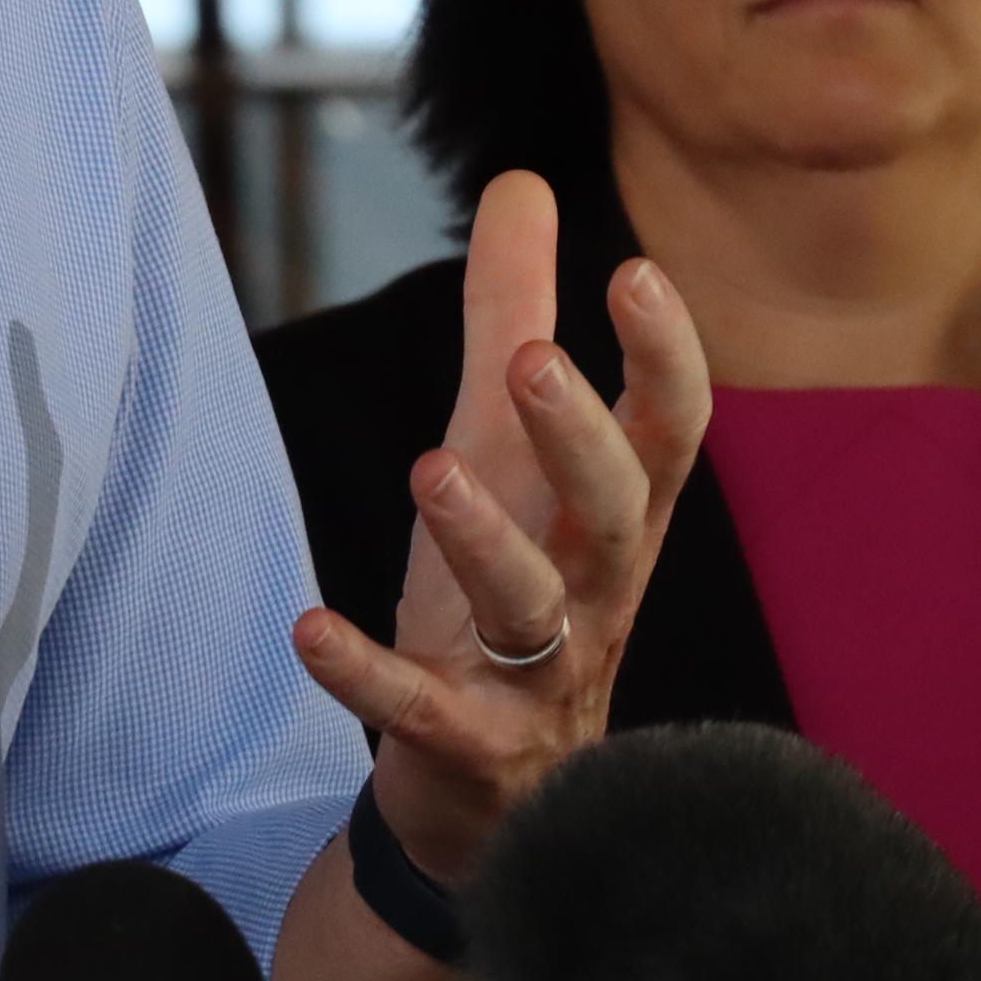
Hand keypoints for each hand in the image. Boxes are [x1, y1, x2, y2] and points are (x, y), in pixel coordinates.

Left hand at [287, 170, 708, 888]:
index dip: (664, 357)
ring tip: (430, 470)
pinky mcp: (469, 747)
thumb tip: (522, 181)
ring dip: (485, 542)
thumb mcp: (509, 453)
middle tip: (531, 360)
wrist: (493, 799)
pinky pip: (425, 711)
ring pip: (536, 609)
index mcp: (615, 517)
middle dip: (582, 437)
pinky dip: (368, 675)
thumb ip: (513, 314)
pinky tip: (310, 629)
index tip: (637, 272)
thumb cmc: (515, 596)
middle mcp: (595, 592)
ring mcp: (539, 677)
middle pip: (618, 511)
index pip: (670, 433)